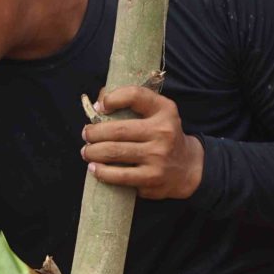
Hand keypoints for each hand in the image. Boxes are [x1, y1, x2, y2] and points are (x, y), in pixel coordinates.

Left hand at [79, 85, 203, 199]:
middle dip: (94, 133)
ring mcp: (158, 157)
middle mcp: (163, 132)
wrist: (187, 167)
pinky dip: (101, 172)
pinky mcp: (152, 178)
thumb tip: (97, 104)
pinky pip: (119, 176)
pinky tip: (94, 168)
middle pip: (117, 130)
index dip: (113, 99)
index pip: (135, 96)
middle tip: (86, 135)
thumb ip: (131, 103)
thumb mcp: (157, 113)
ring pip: (114, 153)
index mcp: (164, 110)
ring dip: (92, 152)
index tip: (99, 107)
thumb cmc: (163, 136)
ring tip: (86, 152)